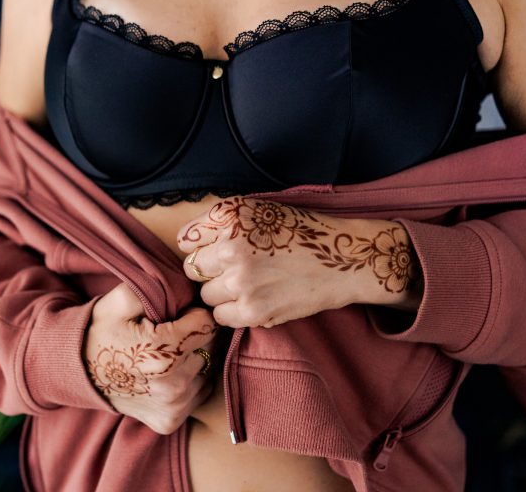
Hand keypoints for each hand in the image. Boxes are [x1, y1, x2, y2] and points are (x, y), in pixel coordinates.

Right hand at [85, 282, 216, 433]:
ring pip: (208, 370)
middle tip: (171, 332)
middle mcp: (174, 384)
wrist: (76, 372)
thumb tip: (190, 291)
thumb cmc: (101, 332)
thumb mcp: (122, 300)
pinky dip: (189, 382)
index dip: (194, 313)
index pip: (208, 323)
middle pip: (211, 347)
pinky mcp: (170, 420)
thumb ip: (158, 288)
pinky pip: (199, 393)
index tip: (178, 314)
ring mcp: (173, 407)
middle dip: (196, 336)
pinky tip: (167, 374)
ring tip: (167, 353)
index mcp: (165, 351)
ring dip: (194, 359)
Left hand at [176, 196, 423, 328]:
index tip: (217, 249)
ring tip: (248, 283)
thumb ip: (216, 221)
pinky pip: (221, 316)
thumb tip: (183, 241)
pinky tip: (252, 299)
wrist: (342, 259)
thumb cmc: (299, 231)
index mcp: (230, 218)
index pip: (186, 241)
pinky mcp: (255, 311)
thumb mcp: (257, 209)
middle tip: (235, 267)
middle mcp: (232, 249)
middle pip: (192, 270)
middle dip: (209, 270)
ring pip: (206, 295)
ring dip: (220, 292)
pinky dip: (232, 311)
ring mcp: (242, 283)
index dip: (202, 246)